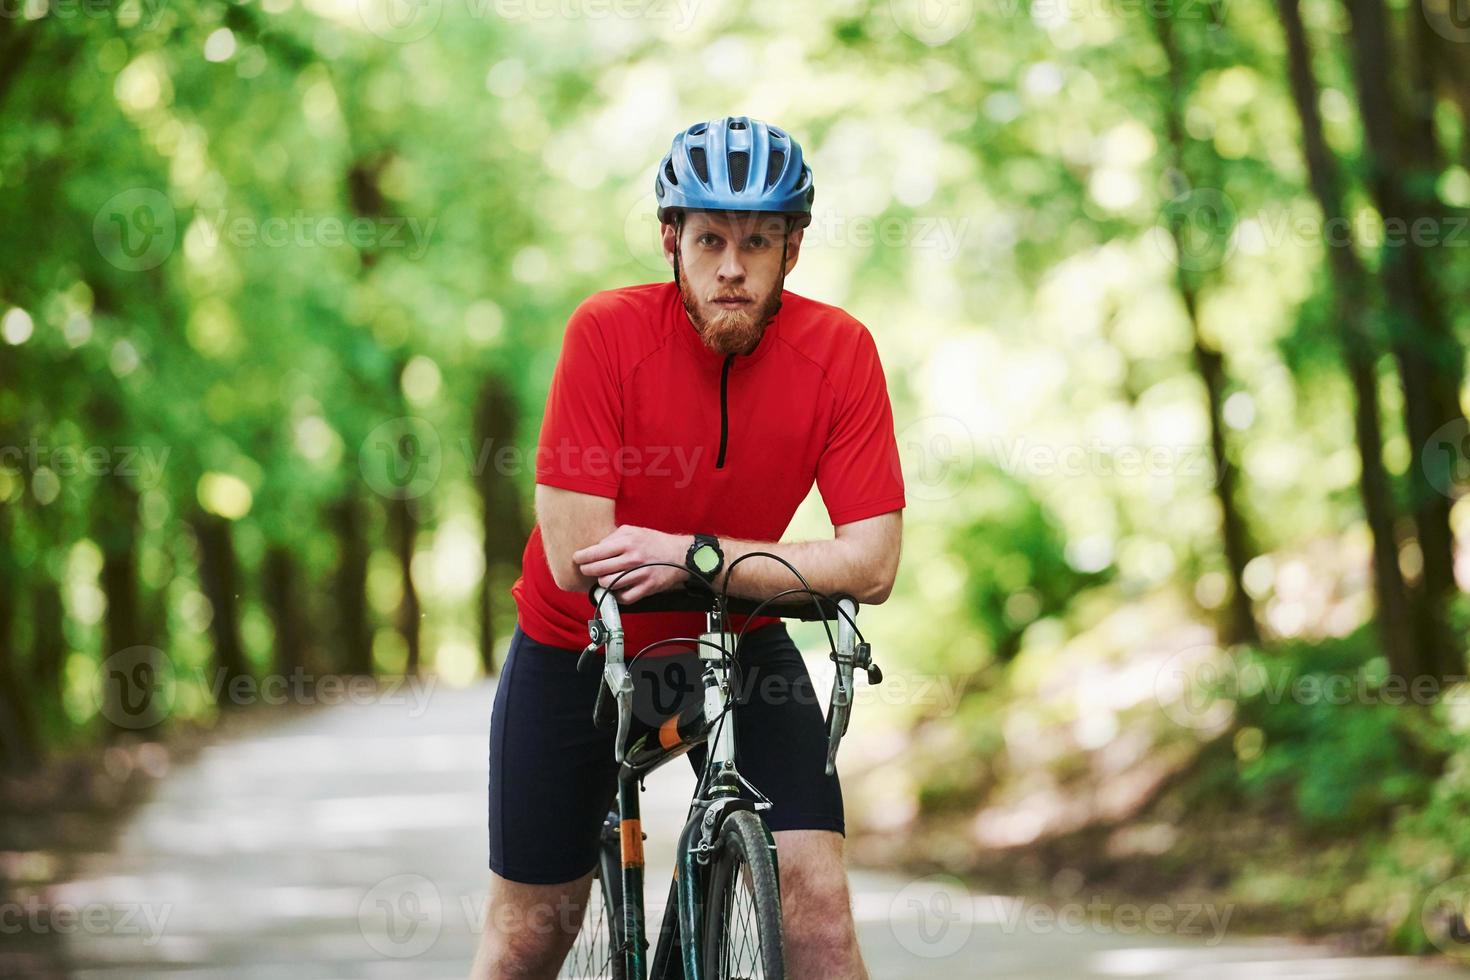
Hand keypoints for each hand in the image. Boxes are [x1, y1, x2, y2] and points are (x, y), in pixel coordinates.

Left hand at [572, 525, 689, 602]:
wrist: (680, 555)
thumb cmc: (653, 542)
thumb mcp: (633, 530)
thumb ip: (613, 537)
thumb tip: (595, 548)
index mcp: (627, 541)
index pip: (596, 552)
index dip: (582, 557)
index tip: (577, 559)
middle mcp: (632, 558)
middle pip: (598, 570)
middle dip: (588, 571)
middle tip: (587, 569)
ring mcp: (640, 574)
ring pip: (608, 584)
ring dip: (601, 583)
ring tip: (602, 578)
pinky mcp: (647, 588)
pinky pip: (623, 597)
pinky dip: (616, 594)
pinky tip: (616, 588)